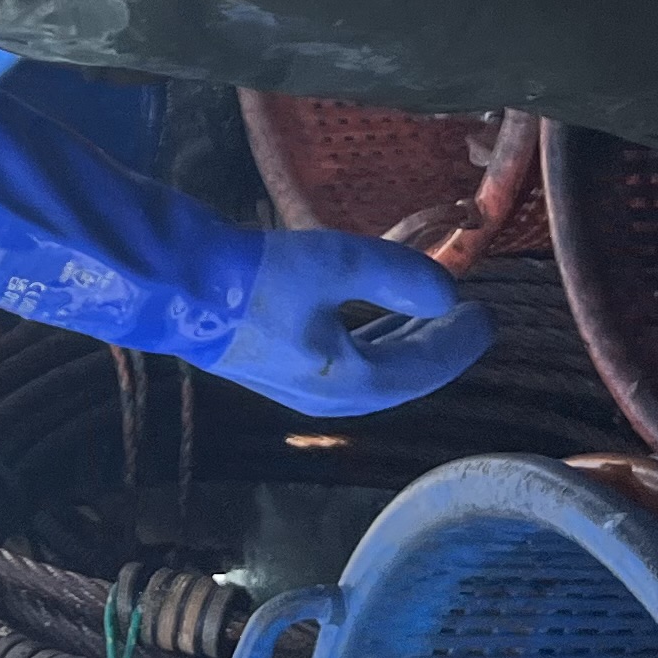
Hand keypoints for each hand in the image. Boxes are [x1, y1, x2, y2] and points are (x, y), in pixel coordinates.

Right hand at [209, 230, 494, 416]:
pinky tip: (366, 312)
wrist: (171, 285)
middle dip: (434, 347)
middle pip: (399, 377)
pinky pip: (343, 358)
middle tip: (465, 316)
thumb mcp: (337, 263)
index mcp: (348, 382)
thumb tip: (448, 293)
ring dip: (402, 342)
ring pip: (370, 369)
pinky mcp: (273, 359)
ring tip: (424, 312)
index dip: (459, 343)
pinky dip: (370, 337)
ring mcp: (296, 382)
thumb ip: (400, 276)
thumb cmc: (255, 278)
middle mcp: (327, 394)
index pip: (423, 370)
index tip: (486, 315)